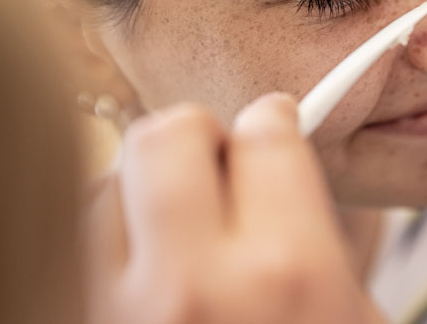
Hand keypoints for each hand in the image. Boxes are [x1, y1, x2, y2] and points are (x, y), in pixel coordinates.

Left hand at [83, 95, 383, 323]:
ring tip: (175, 234)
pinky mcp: (76, 319)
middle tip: (218, 168)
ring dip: (144, 193)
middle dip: (198, 135)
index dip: (274, 122)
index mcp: (290, 272)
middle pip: (169, 133)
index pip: (265, 131)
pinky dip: (106, 240)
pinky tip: (138, 270)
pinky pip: (73, 242)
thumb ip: (318, 233)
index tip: (273, 128)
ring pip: (108, 183)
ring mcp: (120, 311)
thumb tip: (279, 151)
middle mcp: (196, 285)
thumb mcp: (354, 312)